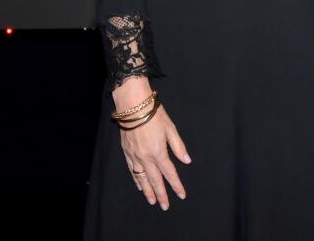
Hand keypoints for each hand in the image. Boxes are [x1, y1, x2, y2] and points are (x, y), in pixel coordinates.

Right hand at [113, 78, 191, 208]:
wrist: (133, 107)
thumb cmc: (154, 115)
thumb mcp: (171, 129)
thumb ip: (178, 147)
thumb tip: (186, 161)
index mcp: (158, 152)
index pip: (169, 172)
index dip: (176, 185)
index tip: (181, 195)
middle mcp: (145, 157)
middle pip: (154, 180)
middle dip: (160, 194)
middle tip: (164, 206)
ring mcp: (134, 156)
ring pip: (141, 178)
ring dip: (147, 190)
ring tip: (152, 200)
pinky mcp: (126, 152)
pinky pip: (132, 171)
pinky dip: (136, 180)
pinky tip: (140, 185)